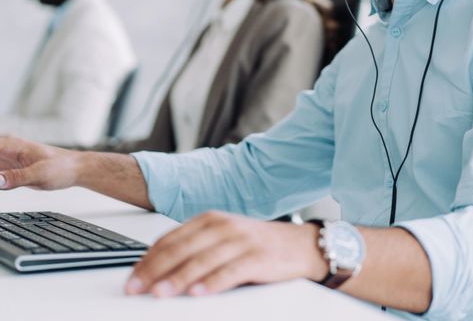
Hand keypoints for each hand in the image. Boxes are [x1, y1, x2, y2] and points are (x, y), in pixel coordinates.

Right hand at [0, 135, 80, 189]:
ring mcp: (7, 161)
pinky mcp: (9, 171)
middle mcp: (6, 151)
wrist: (76, 169)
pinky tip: (2, 185)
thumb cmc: (62, 167)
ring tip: (8, 183)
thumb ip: (18, 177)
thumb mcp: (41, 173)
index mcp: (12, 146)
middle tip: (2, 182)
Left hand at [124, 210, 327, 297]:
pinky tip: (198, 293)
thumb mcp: (222, 238)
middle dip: (154, 270)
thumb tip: (157, 268)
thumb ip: (194, 248)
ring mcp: (240, 240)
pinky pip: (230, 271)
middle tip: (136, 288)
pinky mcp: (257, 256)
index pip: (171, 239)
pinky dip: (212, 283)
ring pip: (202, 260)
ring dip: (177, 279)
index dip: (148, 259)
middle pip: (181, 249)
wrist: (299, 244)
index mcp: (211, 219)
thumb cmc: (256, 244)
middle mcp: (223, 226)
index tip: (132, 277)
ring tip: (159, 293)